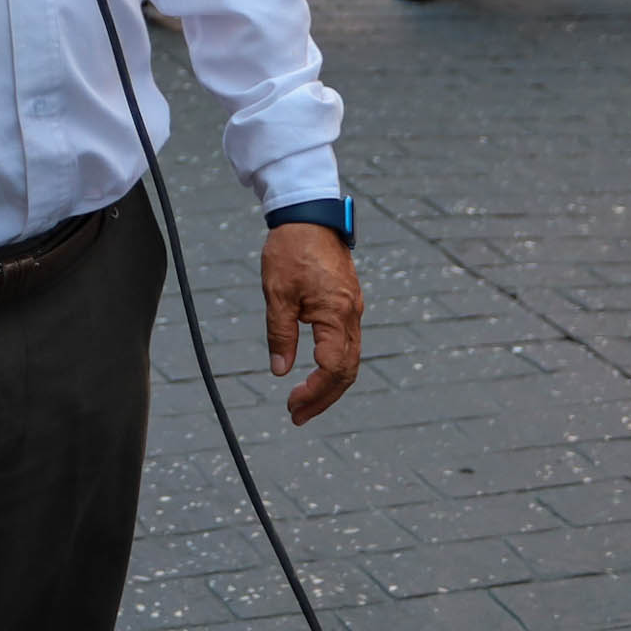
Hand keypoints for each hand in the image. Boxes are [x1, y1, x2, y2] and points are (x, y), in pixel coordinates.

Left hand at [263, 224, 362, 427]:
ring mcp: (353, 310)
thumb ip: (280, 334)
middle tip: (297, 415)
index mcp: (337, 314)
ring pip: (350, 359)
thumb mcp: (277, 293)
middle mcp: (352, 315)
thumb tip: (281, 371)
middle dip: (324, 398)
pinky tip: (315, 372)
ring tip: (304, 401)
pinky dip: (334, 365)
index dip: (314, 392)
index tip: (292, 405)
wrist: (309, 215)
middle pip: (347, 371)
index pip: (332, 368)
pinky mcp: (348, 304)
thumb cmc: (290, 250)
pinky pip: (347, 343)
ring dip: (329, 385)